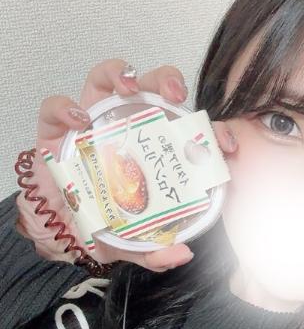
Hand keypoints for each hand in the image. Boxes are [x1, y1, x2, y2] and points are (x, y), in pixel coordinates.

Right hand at [17, 59, 237, 271]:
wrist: (56, 235)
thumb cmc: (98, 226)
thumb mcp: (132, 244)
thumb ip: (155, 250)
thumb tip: (182, 253)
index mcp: (152, 151)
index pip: (186, 128)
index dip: (209, 129)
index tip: (223, 143)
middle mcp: (124, 128)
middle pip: (150, 87)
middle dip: (167, 80)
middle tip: (176, 97)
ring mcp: (90, 124)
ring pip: (106, 80)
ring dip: (120, 74)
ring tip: (129, 89)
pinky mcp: (55, 130)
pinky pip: (57, 109)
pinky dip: (66, 108)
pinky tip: (79, 121)